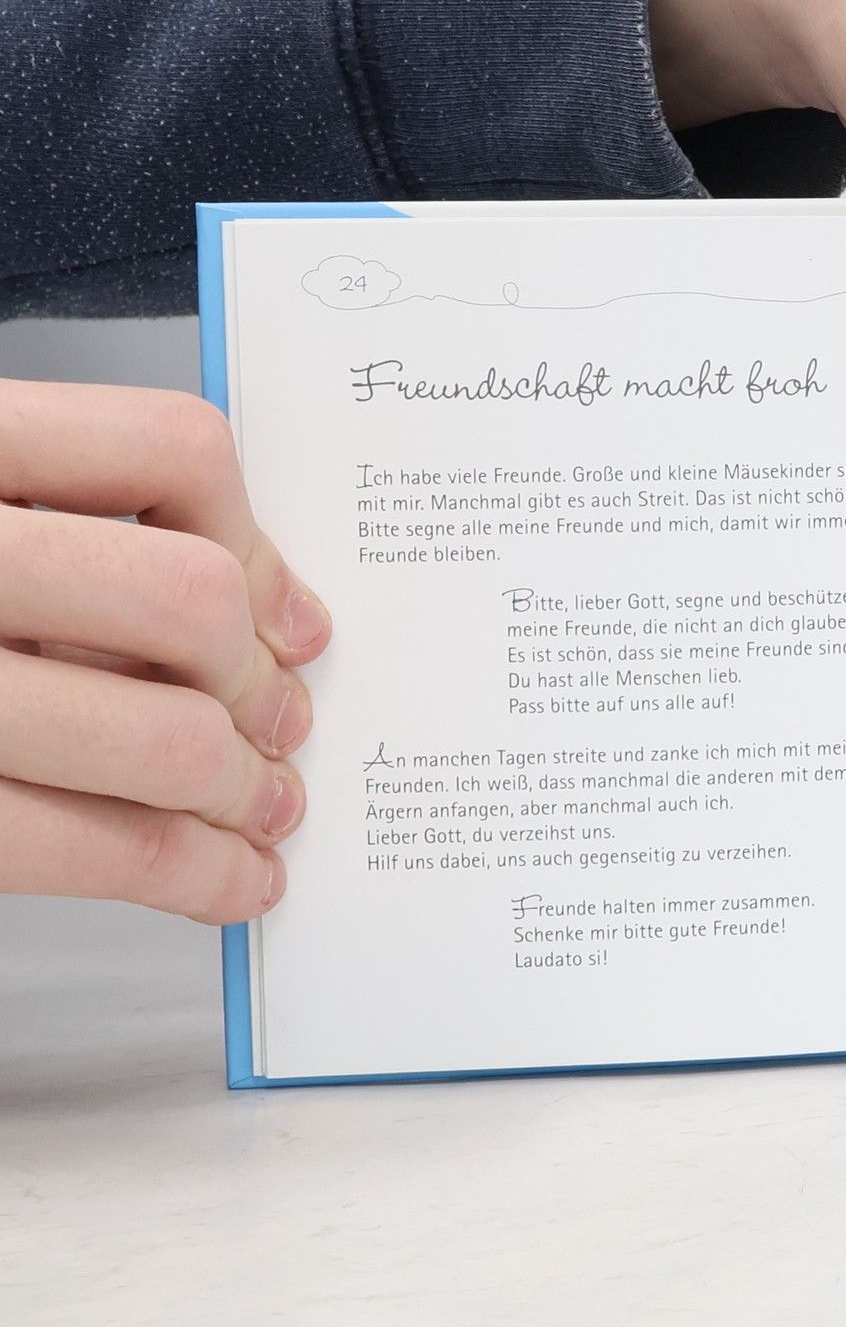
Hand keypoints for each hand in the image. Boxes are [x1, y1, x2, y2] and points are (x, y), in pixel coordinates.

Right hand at [0, 381, 329, 923]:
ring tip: (261, 810)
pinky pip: (97, 847)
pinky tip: (223, 877)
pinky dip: (193, 873)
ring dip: (243, 791)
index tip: (287, 616)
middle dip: (259, 686)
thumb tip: (269, 611)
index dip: (258, 541)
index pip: (170, 449)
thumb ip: (76, 525)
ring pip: (163, 736)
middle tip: (281, 728)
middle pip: (188, 602)